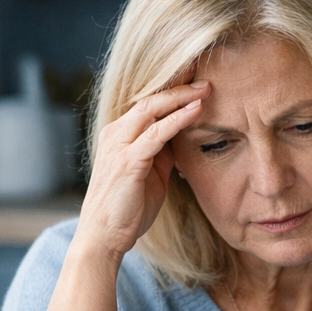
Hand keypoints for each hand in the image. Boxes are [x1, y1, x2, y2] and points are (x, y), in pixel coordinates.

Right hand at [42, 81, 206, 310]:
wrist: (104, 238)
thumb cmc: (127, 210)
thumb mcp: (151, 176)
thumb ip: (162, 155)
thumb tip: (182, 139)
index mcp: (119, 135)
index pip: (149, 104)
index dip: (173, 90)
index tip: (198, 79)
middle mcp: (115, 134)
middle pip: (150, 98)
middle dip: (179, 84)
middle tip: (207, 73)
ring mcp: (119, 146)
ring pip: (152, 109)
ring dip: (181, 96)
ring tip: (207, 87)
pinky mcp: (128, 162)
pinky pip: (156, 134)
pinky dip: (178, 119)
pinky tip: (197, 110)